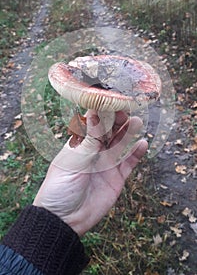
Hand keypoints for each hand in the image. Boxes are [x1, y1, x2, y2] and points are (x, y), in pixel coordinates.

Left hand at [33, 111, 147, 235]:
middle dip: (117, 119)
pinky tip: (143, 143)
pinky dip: (136, 153)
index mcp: (79, 144)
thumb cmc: (59, 187)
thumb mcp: (74, 161)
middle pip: (109, 131)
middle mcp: (93, 151)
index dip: (102, 111)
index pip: (92, 123)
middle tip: (126, 110)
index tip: (112, 98)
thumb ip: (90, 140)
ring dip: (128, 132)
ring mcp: (106, 164)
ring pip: (120, 144)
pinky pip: (128, 163)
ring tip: (136, 121)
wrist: (63, 220)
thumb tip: (96, 113)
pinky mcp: (116, 178)